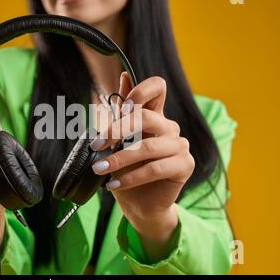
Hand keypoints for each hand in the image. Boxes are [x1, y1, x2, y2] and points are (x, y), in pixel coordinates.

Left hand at [90, 73, 194, 259]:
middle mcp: (169, 127)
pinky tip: (114, 185)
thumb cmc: (127, 170)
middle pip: (146, 117)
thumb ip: (121, 112)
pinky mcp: (184, 165)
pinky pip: (155, 168)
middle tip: (96, 145)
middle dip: (117, 130)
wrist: (139, 203)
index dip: (141, 91)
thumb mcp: (118, 141)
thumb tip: (124, 76)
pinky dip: (131, 177)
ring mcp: (179, 145)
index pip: (157, 87)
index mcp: (154, 116)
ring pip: (147, 147)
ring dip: (119, 159)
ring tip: (99, 169)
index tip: (123, 106)